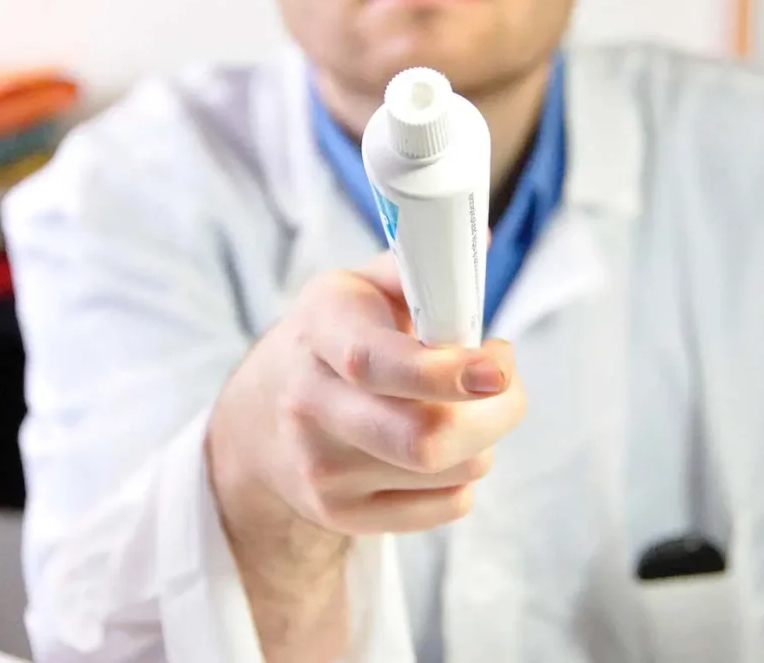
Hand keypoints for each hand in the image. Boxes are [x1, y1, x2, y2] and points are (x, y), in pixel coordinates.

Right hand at [208, 251, 526, 538]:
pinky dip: (464, 475)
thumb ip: (414, 270)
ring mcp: (322, 472)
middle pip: (424, 438)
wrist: (260, 421)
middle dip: (495, 413)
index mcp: (319, 333)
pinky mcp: (342, 515)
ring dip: (483, 438)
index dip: (445, 371)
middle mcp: (311, 407)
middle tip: (502, 383)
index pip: (376, 363)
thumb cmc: (332, 339)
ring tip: (461, 410)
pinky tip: (441, 448)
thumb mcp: (355, 289)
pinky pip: (446, 506)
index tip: (499, 365)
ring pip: (449, 472)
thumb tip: (475, 249)